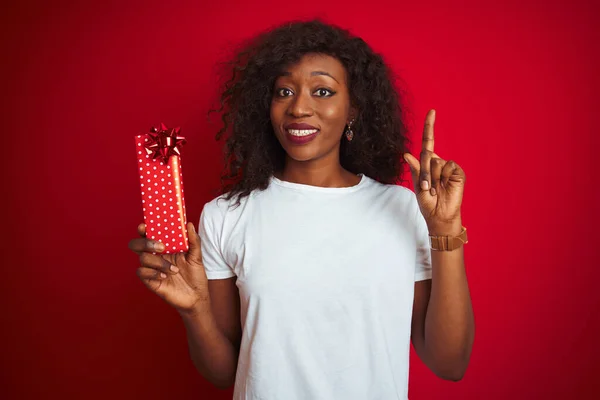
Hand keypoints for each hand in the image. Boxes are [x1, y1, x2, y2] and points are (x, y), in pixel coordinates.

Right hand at [128, 222, 209, 314]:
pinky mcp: (150, 281)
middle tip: (162, 246)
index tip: (145, 226)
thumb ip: (194, 240)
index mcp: (165, 247)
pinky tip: (166, 276)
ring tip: (174, 270)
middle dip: (145, 242)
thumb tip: (190, 224)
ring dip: (159, 262)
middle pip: (137, 245)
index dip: (143, 229)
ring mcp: (152, 268)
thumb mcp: (197, 256)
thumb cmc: (195, 275)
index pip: (149, 234)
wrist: (197, 296)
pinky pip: (142, 273)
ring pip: (143, 258)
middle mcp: (155, 256)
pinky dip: (153, 273)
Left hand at [403, 109, 465, 233]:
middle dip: (425, 173)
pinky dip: (443, 177)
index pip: (429, 142)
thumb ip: (415, 169)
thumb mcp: (418, 185)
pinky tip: (445, 187)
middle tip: (428, 188)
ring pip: (436, 161)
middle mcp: (438, 163)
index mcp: (427, 164)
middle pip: (428, 155)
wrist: (439, 215)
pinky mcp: (457, 172)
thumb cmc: (428, 203)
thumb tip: (406, 154)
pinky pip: (447, 166)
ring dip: (433, 177)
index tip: (432, 111)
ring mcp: (449, 167)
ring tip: (436, 189)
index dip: (429, 126)